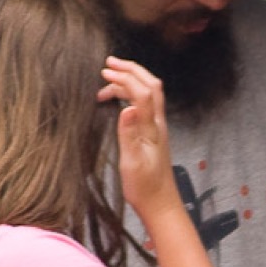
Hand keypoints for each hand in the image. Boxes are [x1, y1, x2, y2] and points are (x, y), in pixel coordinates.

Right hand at [97, 57, 177, 216]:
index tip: (105, 72)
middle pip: (150, 85)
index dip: (125, 77)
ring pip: (148, 93)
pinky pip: (144, 105)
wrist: (160, 203)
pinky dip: (130, 95)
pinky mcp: (153, 134)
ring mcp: (156, 128)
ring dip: (130, 81)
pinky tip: (117, 102)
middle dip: (131, 69)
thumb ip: (129, 133)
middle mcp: (157, 123)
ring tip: (106, 82)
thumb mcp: (132, 162)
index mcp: (152, 127)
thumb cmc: (144, 186)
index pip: (142, 91)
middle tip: (109, 63)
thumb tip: (127, 107)